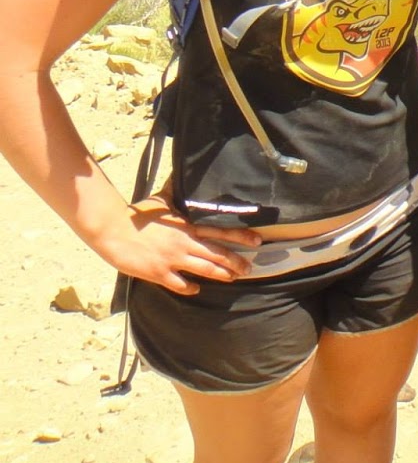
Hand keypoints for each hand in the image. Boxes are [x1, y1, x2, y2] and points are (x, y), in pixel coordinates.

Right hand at [95, 197, 260, 295]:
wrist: (114, 229)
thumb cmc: (138, 214)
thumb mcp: (161, 200)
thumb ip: (175, 191)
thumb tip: (181, 172)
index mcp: (188, 227)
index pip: (220, 232)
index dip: (240, 237)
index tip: (257, 241)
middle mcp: (184, 243)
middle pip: (216, 254)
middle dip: (235, 262)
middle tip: (249, 268)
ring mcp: (172, 259)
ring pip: (204, 270)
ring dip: (220, 275)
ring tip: (233, 279)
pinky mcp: (158, 273)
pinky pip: (179, 283)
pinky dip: (189, 287)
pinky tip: (196, 289)